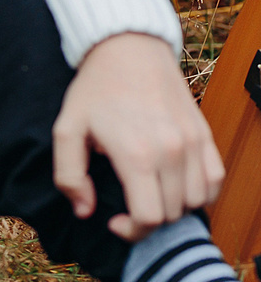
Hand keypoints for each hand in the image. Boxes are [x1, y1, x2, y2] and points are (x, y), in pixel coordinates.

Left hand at [54, 30, 222, 238]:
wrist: (128, 50)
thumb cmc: (94, 90)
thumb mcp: (66, 129)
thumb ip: (69, 176)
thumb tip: (85, 211)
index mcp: (136, 154)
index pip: (149, 218)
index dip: (132, 231)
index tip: (115, 222)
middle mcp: (172, 152)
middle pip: (173, 213)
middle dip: (149, 220)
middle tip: (128, 206)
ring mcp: (194, 143)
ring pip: (197, 202)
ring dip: (174, 207)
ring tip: (150, 194)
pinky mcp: (206, 135)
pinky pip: (215, 180)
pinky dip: (200, 192)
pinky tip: (176, 185)